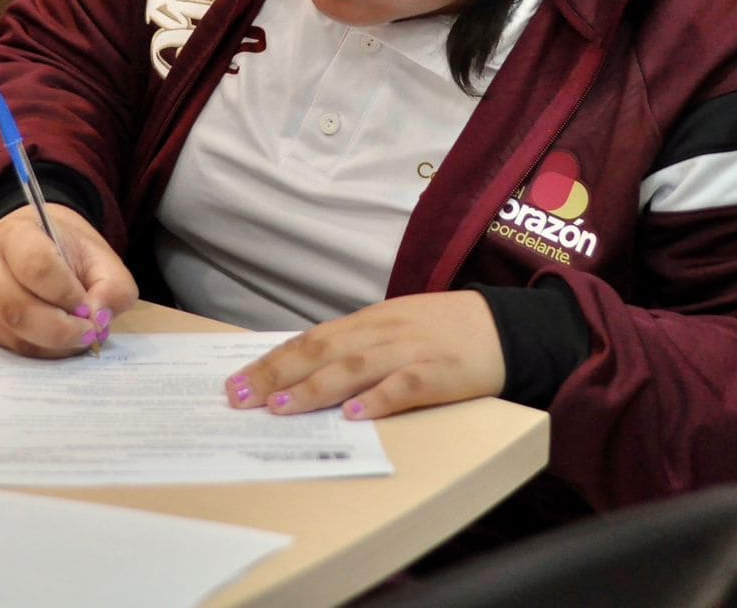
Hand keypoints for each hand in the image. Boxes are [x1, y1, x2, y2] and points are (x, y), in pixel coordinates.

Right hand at [0, 204, 137, 358]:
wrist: (37, 246)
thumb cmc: (69, 251)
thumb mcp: (101, 258)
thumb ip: (112, 286)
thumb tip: (98, 320)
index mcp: (14, 234)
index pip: (35, 266)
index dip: (67, 294)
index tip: (89, 306)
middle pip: (16, 308)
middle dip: (60, 329)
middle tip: (88, 332)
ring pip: (12, 333)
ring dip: (52, 344)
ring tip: (77, 336)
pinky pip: (8, 347)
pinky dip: (40, 350)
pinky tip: (59, 341)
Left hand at [225, 291, 505, 419]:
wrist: (503, 325)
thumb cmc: (441, 331)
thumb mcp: (392, 328)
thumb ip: (353, 346)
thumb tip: (301, 369)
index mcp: (366, 322)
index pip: (309, 340)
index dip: (271, 361)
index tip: (234, 382)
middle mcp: (381, 332)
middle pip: (321, 352)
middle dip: (276, 375)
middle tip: (239, 398)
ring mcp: (411, 351)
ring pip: (356, 367)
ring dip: (315, 388)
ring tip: (282, 406)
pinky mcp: (441, 372)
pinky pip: (407, 386)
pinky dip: (380, 398)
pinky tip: (356, 414)